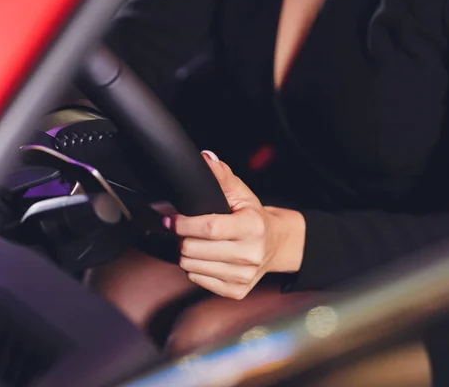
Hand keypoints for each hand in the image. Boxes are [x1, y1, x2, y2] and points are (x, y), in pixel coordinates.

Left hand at [166, 150, 304, 299]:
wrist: (275, 244)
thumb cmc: (253, 217)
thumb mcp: (241, 193)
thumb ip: (221, 175)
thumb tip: (205, 158)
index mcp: (253, 227)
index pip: (209, 228)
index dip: (184, 224)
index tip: (173, 219)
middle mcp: (251, 254)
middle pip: (194, 250)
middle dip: (183, 237)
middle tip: (187, 230)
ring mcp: (244, 276)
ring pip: (191, 266)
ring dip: (187, 253)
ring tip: (197, 242)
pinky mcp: (236, 291)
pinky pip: (198, 279)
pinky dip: (195, 268)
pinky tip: (206, 257)